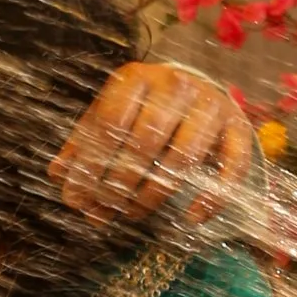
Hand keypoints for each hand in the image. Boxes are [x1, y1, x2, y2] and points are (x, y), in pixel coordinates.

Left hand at [49, 62, 253, 228]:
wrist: (196, 87)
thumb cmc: (142, 106)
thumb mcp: (110, 114)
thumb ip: (83, 142)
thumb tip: (57, 174)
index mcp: (136, 78)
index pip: (110, 123)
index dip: (91, 164)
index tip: (78, 197)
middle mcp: (176, 86)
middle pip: (145, 142)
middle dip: (120, 183)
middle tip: (104, 210)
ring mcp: (210, 105)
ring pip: (183, 158)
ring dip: (155, 194)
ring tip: (134, 213)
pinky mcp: (238, 126)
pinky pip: (231, 166)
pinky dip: (212, 196)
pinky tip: (191, 218)